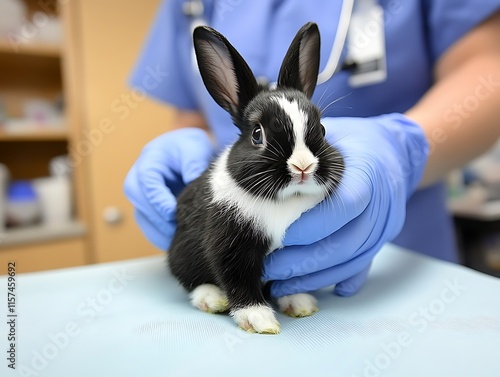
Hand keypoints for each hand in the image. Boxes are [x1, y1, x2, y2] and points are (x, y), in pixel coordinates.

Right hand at [124, 128, 213, 249]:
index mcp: (149, 161)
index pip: (146, 182)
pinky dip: (160, 236)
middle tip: (176, 230)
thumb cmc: (189, 148)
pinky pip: (149, 226)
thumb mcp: (194, 146)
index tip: (172, 213)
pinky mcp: (149, 209)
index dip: (158, 200)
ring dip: (157, 231)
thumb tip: (191, 180)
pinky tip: (174, 242)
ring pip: (142, 217)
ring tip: (177, 241)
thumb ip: (193, 161)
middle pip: (138, 201)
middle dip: (156, 218)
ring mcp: (143, 195)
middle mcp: (139, 179)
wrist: (188, 153)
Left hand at [264, 113, 428, 296]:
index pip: (343, 206)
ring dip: (313, 278)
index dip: (312, 225)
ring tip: (279, 285)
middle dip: (303, 262)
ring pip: (350, 262)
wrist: (392, 152)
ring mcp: (384, 227)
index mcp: (368, 173)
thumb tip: (268, 176)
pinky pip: (361, 268)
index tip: (279, 235)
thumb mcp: (332, 137)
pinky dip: (336, 281)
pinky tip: (310, 290)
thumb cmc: (351, 143)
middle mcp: (382, 204)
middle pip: (345, 243)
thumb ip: (307, 158)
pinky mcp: (381, 241)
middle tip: (268, 269)